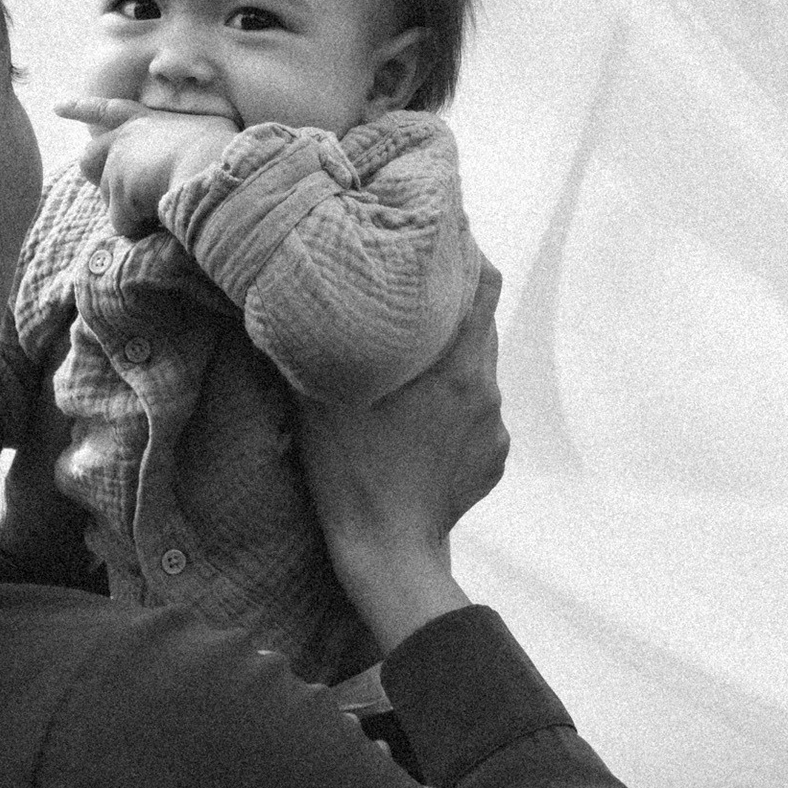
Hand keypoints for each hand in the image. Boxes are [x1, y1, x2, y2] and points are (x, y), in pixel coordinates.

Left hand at [58, 94, 239, 236]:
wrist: (216, 167)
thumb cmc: (224, 150)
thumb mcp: (210, 130)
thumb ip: (193, 138)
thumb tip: (201, 151)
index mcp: (148, 122)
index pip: (110, 111)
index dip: (82, 108)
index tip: (57, 107)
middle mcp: (127, 139)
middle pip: (88, 159)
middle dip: (96, 178)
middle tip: (120, 194)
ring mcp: (119, 165)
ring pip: (111, 201)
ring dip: (133, 212)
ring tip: (165, 208)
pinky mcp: (119, 193)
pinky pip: (123, 225)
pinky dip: (140, 231)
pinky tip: (162, 223)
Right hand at [296, 265, 506, 655]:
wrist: (388, 552)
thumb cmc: (349, 470)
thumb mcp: (322, 399)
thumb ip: (320, 343)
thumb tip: (292, 295)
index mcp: (457, 365)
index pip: (484, 282)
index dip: (469, 252)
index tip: (443, 235)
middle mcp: (486, 388)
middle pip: (479, 324)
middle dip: (448, 308)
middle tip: (411, 298)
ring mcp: (494, 426)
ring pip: (476, 372)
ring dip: (448, 363)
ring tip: (407, 373)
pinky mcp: (495, 458)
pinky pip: (476, 416)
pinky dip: (452, 410)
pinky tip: (417, 428)